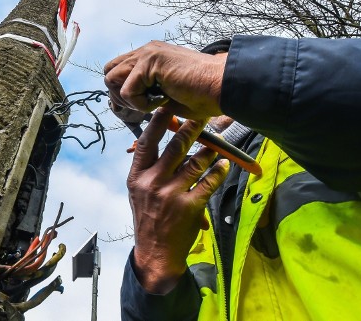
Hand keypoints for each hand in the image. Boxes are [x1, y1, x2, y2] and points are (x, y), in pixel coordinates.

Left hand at [104, 41, 227, 120]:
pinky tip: (163, 100)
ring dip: (130, 99)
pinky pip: (128, 91)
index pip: (118, 71)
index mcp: (150, 56)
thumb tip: (126, 104)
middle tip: (143, 105)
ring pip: (112, 79)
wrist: (222, 87)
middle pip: (109, 72)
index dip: (122, 93)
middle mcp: (146, 51)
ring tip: (154, 102)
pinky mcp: (150, 62)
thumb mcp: (166, 94)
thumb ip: (146, 93)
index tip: (141, 107)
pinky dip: (142, 104)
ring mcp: (147, 54)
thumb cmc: (203, 94)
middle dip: (120, 95)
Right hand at [127, 108, 228, 293]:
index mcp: (137, 177)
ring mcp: (172, 195)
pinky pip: (209, 182)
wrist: (155, 252)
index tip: (166, 108)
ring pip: (195, 163)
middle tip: (201, 117)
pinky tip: (223, 165)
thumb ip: (148, 168)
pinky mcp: (190, 207)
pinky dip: (218, 171)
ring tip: (216, 143)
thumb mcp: (138, 191)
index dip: (157, 123)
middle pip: (175, 147)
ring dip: (208, 150)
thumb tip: (161, 141)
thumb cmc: (147, 217)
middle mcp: (153, 183)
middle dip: (191, 129)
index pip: (147, 143)